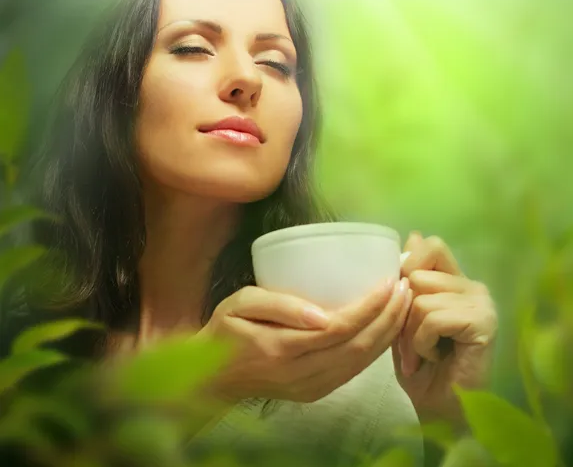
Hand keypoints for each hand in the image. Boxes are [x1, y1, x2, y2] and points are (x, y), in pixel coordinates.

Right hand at [199, 279, 411, 404]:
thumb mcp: (240, 304)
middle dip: (389, 317)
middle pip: (358, 347)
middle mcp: (301, 374)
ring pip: (361, 362)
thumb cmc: (225, 331)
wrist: (212, 379)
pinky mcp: (315, 393)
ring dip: (387, 333)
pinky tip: (385, 329)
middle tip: (406, 289)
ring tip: (404, 305)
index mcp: (282, 348)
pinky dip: (375, 349)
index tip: (390, 282)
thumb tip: (321, 314)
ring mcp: (311, 388)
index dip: (370, 307)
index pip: (340, 328)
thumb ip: (278, 306)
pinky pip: (353, 371)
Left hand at [393, 233, 497, 423]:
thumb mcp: (404, 318)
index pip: (430, 246)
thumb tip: (413, 235)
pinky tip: (434, 358)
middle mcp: (472, 286)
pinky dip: (421, 343)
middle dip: (402, 311)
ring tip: (421, 354)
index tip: (401, 300)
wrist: (441, 410)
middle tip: (410, 340)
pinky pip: (432, 317)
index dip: (407, 267)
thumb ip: (409, 280)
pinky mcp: (483, 321)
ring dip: (409, 333)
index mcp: (454, 281)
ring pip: (420, 298)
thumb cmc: (421, 366)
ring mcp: (481, 303)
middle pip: (416, 273)